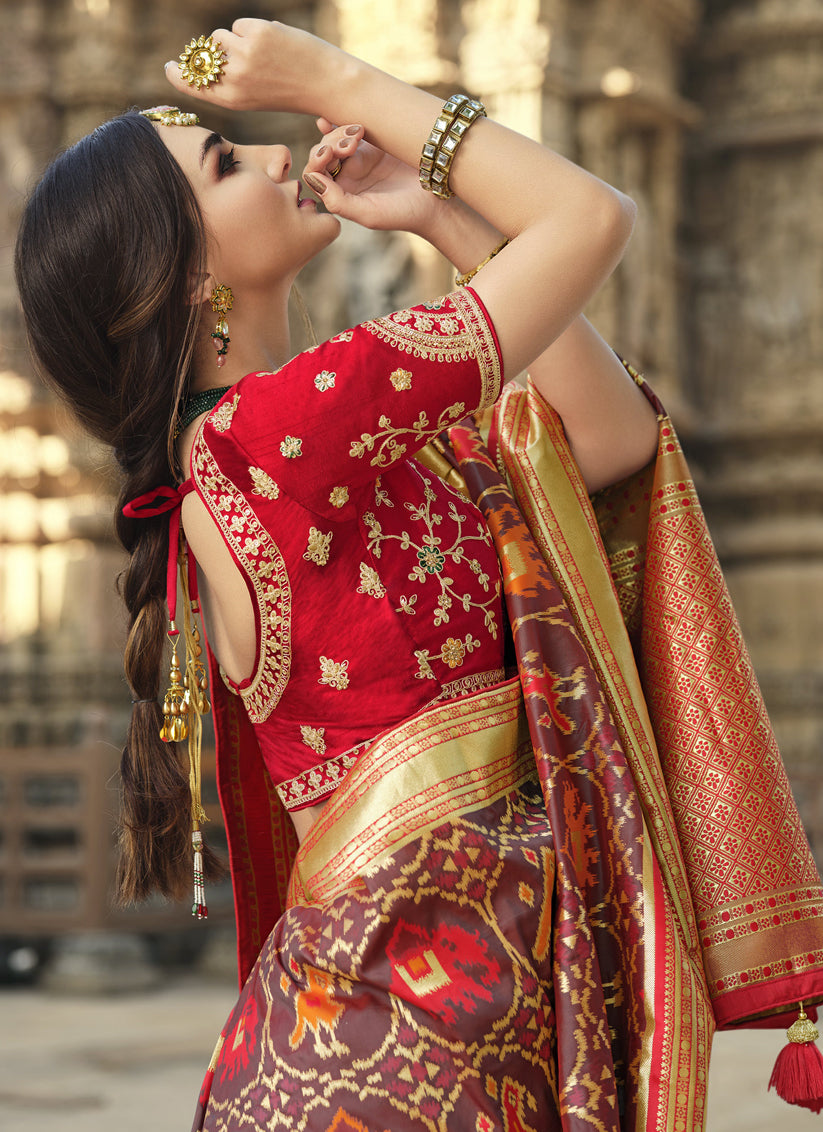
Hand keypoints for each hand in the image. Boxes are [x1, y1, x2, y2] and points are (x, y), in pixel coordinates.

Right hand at [164, 19, 345, 114]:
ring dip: (235, 40)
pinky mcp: (256, 33)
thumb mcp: (254, 95)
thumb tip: (206, 55)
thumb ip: (229, 80)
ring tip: (260, 54)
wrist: (324, 83)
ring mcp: (244, 55)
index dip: (179, 75)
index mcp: (233, 100)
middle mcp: (235, 79)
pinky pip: (239, 26)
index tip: (169, 67)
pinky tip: (272, 44)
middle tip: (236, 58)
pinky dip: (253, 30)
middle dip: (213, 53)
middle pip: (204, 56)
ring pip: (220, 37)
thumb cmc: (289, 91)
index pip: (194, 85)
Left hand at [302, 120, 441, 235]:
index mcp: (341, 194)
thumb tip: (313, 179)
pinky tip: (339, 116)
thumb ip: (338, 201)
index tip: (333, 155)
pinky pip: (352, 127)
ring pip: (335, 137)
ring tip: (360, 132)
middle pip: (322, 151)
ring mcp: (361, 157)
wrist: (435, 201)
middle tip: (354, 143)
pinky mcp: (376, 143)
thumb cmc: (403, 213)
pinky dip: (341, 119)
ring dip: (341, 130)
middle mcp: (346, 176)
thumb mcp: (369, 213)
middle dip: (331, 142)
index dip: (317, 161)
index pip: (314, 173)